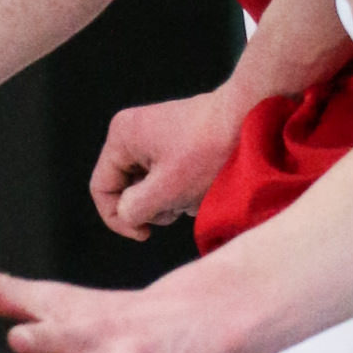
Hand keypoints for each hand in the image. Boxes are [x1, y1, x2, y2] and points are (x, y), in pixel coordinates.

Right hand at [91, 88, 246, 240]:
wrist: (251, 118)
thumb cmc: (210, 151)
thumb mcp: (166, 189)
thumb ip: (134, 209)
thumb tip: (128, 214)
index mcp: (122, 136)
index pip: (101, 188)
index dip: (117, 218)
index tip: (145, 234)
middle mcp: (134, 132)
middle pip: (126, 188)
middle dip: (151, 206)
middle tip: (178, 207)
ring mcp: (156, 135)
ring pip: (148, 185)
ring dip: (170, 200)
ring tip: (196, 192)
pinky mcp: (177, 142)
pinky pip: (167, 177)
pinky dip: (182, 189)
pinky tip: (204, 185)